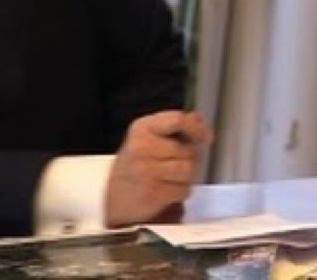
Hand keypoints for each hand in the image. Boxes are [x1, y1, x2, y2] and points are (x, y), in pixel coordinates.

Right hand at [105, 110, 212, 227]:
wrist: (110, 197)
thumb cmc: (134, 164)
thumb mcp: (149, 136)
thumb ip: (175, 125)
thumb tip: (197, 118)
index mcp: (143, 128)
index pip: (178, 120)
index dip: (197, 128)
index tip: (206, 136)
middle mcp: (142, 147)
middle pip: (189, 150)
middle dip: (190, 158)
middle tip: (175, 163)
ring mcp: (146, 171)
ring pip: (189, 170)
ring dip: (186, 176)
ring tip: (171, 176)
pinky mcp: (152, 193)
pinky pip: (183, 190)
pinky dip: (180, 191)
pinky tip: (166, 189)